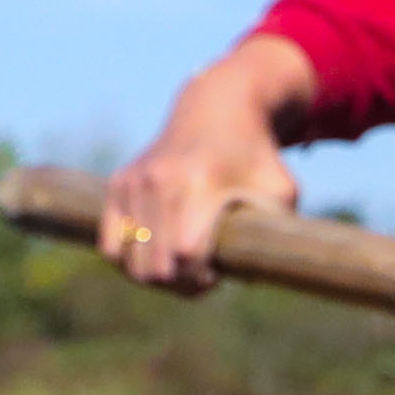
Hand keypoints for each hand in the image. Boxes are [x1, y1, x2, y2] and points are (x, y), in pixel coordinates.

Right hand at [101, 34, 316, 289]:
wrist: (217, 110)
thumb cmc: (257, 158)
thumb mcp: (283, 191)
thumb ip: (279, 232)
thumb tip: (257, 271)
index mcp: (200, 184)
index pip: (184, 254)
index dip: (200, 279)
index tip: (217, 275)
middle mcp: (159, 182)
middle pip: (153, 268)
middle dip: (180, 285)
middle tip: (201, 276)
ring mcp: (133, 183)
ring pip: (128, 263)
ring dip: (155, 276)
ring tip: (181, 265)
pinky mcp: (118, 185)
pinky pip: (111, 246)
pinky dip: (130, 261)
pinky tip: (157, 253)